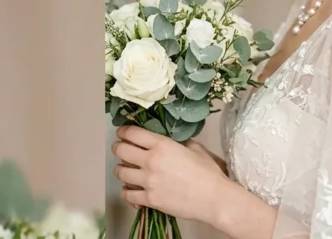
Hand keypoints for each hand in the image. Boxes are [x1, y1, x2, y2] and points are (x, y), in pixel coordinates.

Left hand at [111, 126, 229, 222]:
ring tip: (124, 169)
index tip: (121, 132)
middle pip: (121, 151)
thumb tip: (172, 141)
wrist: (213, 198)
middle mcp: (151, 161)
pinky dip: (126, 191)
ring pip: (121, 172)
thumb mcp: (195, 148)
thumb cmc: (208, 172)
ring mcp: (148, 181)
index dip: (124, 131)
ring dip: (121, 169)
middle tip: (119, 149)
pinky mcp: (149, 199)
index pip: (133, 134)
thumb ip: (179, 142)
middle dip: (118, 148)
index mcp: (162, 145)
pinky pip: (127, 195)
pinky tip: (129, 189)